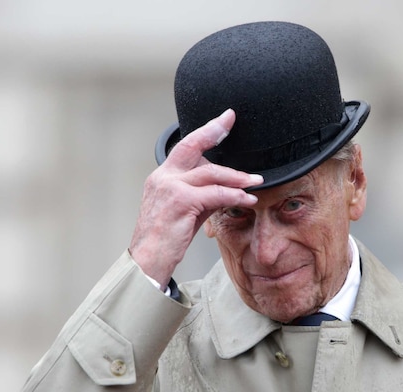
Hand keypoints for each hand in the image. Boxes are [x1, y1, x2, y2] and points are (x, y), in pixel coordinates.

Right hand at [129, 109, 261, 285]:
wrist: (148, 260)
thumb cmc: (165, 240)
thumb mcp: (185, 211)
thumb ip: (203, 195)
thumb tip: (227, 188)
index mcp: (162, 177)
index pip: (184, 147)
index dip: (205, 131)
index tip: (223, 119)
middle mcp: (164, 177)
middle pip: (192, 146)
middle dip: (214, 131)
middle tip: (231, 121)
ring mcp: (171, 187)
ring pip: (211, 173)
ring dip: (236, 177)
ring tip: (254, 181)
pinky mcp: (181, 201)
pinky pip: (216, 193)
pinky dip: (234, 195)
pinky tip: (246, 199)